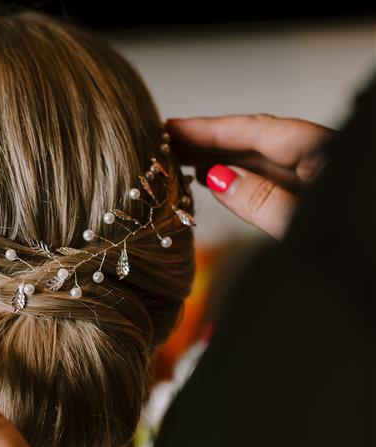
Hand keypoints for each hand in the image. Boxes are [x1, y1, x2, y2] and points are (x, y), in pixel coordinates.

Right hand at [165, 114, 334, 238]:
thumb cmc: (349, 249)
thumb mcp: (301, 224)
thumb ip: (262, 201)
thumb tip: (221, 178)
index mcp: (323, 153)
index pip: (255, 130)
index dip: (209, 129)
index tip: (172, 128)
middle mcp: (321, 159)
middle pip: (256, 141)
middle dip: (208, 142)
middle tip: (166, 143)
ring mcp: (318, 178)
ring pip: (261, 161)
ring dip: (220, 160)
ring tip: (181, 161)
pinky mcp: (314, 200)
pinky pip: (269, 180)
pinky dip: (238, 179)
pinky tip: (215, 181)